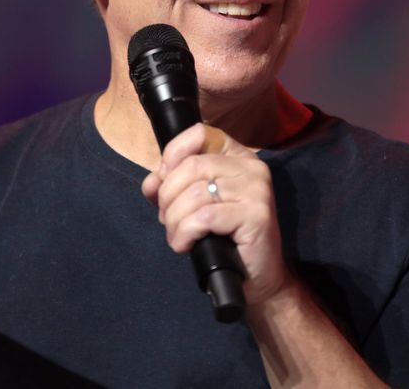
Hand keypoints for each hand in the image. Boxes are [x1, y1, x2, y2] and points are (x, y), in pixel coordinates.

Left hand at [140, 123, 288, 304]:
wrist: (256, 276)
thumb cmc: (224, 237)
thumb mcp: (192, 205)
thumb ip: (170, 186)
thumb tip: (151, 182)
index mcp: (237, 155)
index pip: (199, 133)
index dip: (173, 155)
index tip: (165, 183)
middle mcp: (251, 167)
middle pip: (191, 166)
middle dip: (168, 196)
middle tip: (168, 220)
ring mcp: (257, 189)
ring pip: (194, 194)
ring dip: (175, 221)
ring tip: (178, 237)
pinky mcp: (256, 215)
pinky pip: (204, 217)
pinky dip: (185, 233)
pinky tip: (186, 245)